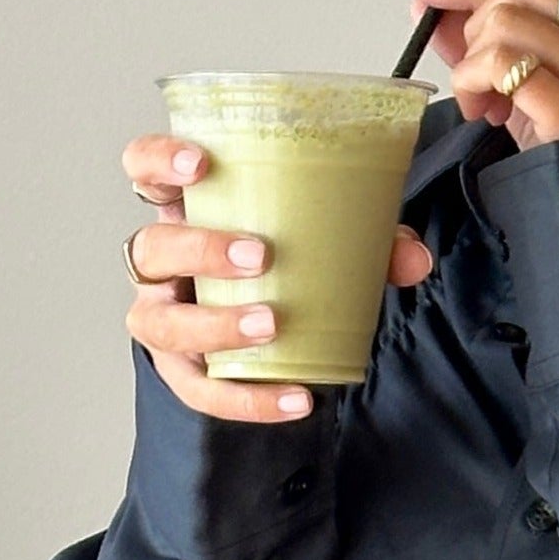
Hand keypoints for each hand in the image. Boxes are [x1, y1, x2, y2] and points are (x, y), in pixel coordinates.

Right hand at [120, 133, 436, 423]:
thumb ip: (371, 238)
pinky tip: (296, 399)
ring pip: (161, 323)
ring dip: (213, 324)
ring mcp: (164, 315)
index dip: (159, 161)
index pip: (143, 169)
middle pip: (151, 248)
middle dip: (200, 250)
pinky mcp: (182, 368)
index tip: (201, 165)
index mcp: (186, 207)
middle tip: (259, 255)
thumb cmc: (288, 255)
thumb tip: (414, 258)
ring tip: (268, 325)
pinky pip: (202, 389)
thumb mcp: (326, 234)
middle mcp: (163, 261)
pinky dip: (248, 398)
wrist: (275, 318)